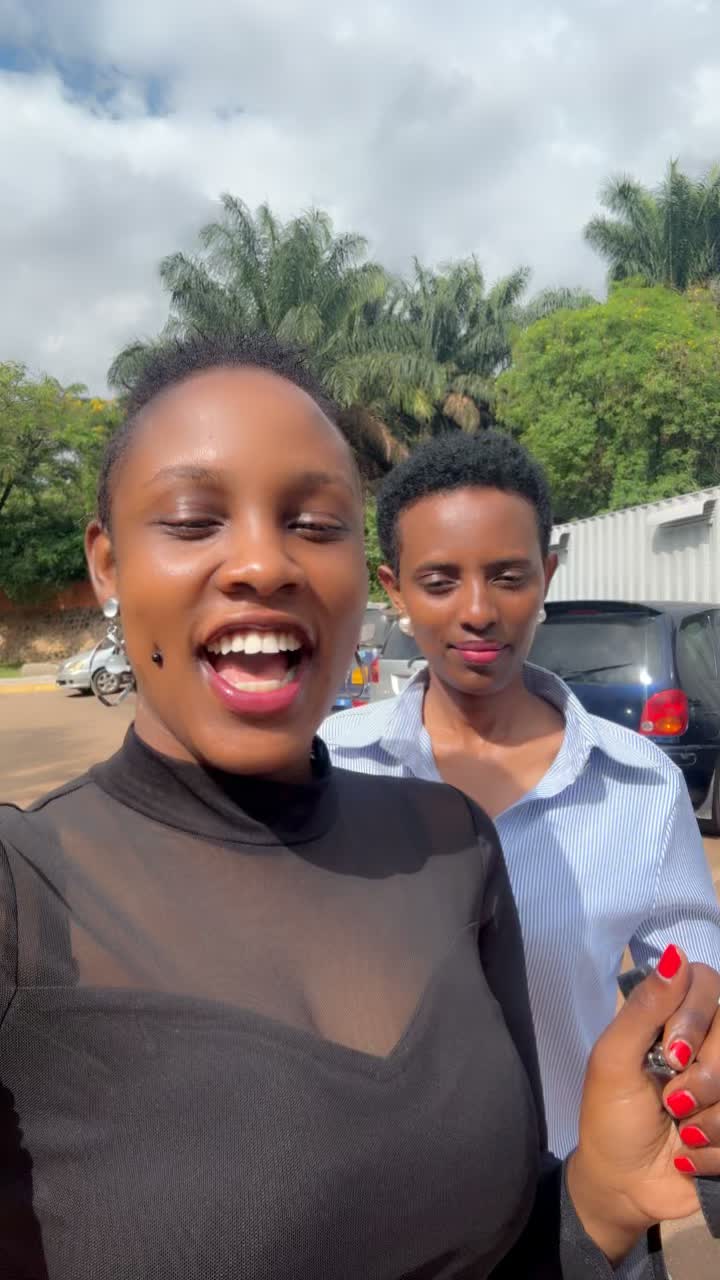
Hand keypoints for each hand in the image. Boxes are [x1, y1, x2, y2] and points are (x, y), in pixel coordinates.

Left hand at [568, 945, 719, 1262]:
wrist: (623, 1187)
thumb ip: (644, 1008)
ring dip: (709, 1119)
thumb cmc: (610, 1116)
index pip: (709, 982)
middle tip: (672, 1100)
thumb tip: (675, 954)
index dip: (696, 1016)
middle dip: (703, 1077)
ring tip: (682, 1130)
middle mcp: (709, 1043)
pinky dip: (714, 1150)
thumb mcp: (614, 1060)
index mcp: (675, 1018)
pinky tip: (692, 1155)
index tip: (670, 1051)